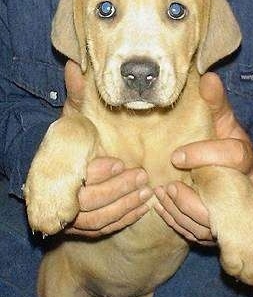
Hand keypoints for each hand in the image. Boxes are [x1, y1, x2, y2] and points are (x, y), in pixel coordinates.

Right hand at [63, 60, 152, 237]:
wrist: (72, 172)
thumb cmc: (78, 140)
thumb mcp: (78, 118)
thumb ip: (78, 96)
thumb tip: (74, 66)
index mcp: (60, 170)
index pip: (76, 180)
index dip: (98, 174)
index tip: (119, 163)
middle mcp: (62, 197)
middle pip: (88, 205)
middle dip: (118, 191)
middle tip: (142, 177)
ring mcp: (72, 217)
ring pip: (97, 221)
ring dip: (125, 206)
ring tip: (148, 193)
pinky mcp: (85, 228)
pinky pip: (104, 230)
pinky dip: (124, 219)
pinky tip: (143, 208)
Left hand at [155, 72, 252, 244]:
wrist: (235, 173)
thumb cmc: (225, 142)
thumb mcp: (222, 120)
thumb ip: (215, 103)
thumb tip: (208, 78)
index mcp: (243, 158)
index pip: (234, 156)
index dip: (206, 155)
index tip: (177, 156)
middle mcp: (241, 188)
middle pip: (221, 202)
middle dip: (191, 199)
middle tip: (166, 188)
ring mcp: (229, 210)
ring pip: (208, 223)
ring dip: (180, 212)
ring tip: (159, 197)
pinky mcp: (217, 225)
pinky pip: (199, 232)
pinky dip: (179, 223)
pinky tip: (162, 210)